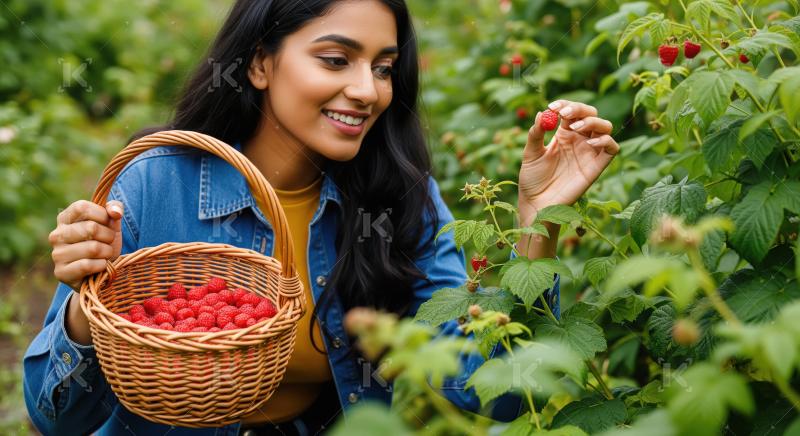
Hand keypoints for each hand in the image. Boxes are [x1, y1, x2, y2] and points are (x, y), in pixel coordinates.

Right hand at [50, 200, 123, 289]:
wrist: (101, 272)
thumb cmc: (104, 242)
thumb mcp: (112, 223)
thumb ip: (115, 208)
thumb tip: (115, 212)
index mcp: (65, 218)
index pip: (82, 207)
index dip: (101, 214)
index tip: (107, 223)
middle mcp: (56, 235)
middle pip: (91, 228)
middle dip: (108, 236)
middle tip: (108, 243)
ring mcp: (57, 254)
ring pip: (93, 248)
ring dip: (107, 252)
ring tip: (104, 255)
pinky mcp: (61, 272)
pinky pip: (87, 265)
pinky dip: (101, 266)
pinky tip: (100, 266)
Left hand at [518, 100, 619, 219]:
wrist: (536, 205)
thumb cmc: (532, 180)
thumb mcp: (530, 154)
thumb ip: (535, 134)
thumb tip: (541, 113)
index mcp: (564, 134)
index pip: (571, 111)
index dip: (565, 105)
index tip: (553, 107)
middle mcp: (579, 141)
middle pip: (591, 114)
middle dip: (579, 109)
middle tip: (564, 115)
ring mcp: (589, 153)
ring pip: (605, 127)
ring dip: (593, 121)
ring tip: (574, 127)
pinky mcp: (597, 167)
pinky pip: (612, 148)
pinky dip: (606, 140)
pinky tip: (590, 142)